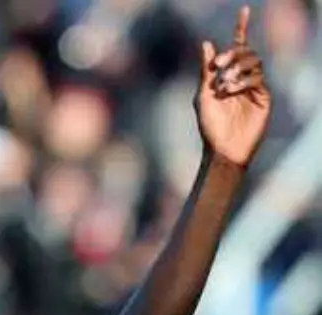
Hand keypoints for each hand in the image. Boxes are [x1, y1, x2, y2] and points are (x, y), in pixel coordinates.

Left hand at [195, 5, 270, 167]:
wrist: (222, 148)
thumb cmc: (209, 125)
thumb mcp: (202, 94)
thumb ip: (206, 71)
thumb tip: (207, 43)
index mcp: (226, 75)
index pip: (237, 47)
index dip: (242, 28)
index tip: (244, 10)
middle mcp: (241, 78)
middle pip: (245, 52)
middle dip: (232, 55)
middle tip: (218, 67)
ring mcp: (254, 87)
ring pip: (253, 63)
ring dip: (236, 70)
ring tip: (223, 86)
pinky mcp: (264, 97)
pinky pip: (257, 79)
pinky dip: (242, 81)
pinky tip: (230, 92)